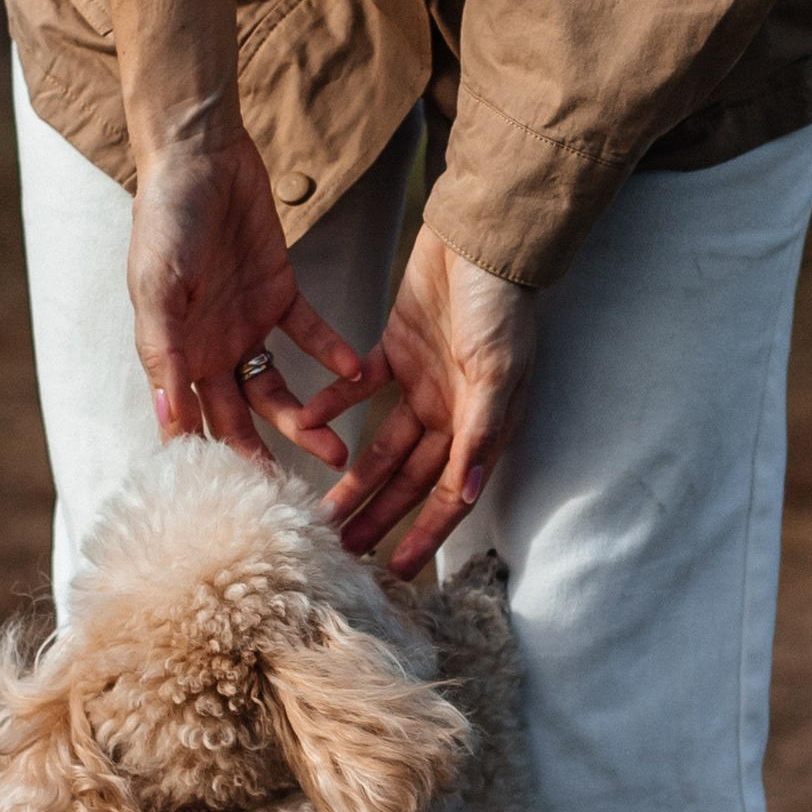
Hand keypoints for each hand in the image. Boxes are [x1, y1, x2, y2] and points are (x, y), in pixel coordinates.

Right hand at [130, 129, 373, 465]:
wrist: (200, 156)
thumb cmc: (165, 219)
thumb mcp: (157, 289)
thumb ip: (165, 355)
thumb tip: (168, 424)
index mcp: (175, 353)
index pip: (195, 424)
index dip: (217, 463)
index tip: (245, 505)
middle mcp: (210, 348)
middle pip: (242, 418)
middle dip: (271, 457)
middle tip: (306, 495)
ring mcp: (248, 323)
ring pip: (281, 389)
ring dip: (308, 421)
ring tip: (340, 452)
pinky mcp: (281, 293)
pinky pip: (311, 336)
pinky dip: (331, 355)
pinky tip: (357, 374)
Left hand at [324, 227, 535, 576]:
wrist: (482, 239)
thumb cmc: (501, 305)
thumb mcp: (495, 370)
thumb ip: (479, 431)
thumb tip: (468, 493)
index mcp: (481, 425)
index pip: (449, 494)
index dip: (423, 535)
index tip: (395, 572)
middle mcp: (451, 412)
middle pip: (407, 478)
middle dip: (377, 517)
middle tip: (339, 550)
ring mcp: (421, 382)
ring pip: (380, 443)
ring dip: (352, 475)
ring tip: (320, 509)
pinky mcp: (394, 350)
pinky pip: (359, 389)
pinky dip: (337, 404)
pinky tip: (311, 423)